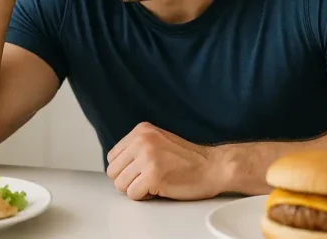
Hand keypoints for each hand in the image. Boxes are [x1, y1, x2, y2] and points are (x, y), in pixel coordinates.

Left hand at [106, 122, 222, 200]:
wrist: (214, 166)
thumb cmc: (189, 160)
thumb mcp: (159, 141)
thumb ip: (137, 147)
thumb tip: (116, 165)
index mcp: (142, 130)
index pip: (112, 157)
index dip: (126, 169)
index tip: (142, 170)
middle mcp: (142, 140)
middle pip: (113, 171)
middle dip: (129, 180)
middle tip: (149, 178)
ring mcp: (147, 157)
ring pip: (120, 184)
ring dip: (137, 189)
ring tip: (156, 182)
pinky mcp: (153, 175)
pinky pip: (133, 194)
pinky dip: (145, 196)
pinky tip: (160, 187)